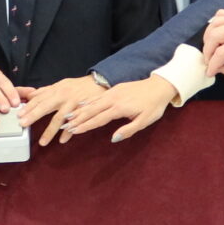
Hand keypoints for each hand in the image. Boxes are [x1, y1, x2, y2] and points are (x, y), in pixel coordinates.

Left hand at [19, 74, 107, 146]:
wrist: (100, 82)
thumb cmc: (79, 86)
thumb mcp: (61, 84)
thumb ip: (46, 91)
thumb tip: (31, 95)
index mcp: (56, 90)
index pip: (39, 98)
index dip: (29, 106)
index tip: (19, 114)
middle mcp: (63, 96)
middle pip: (46, 106)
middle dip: (33, 115)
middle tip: (23, 124)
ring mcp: (73, 104)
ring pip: (59, 118)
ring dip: (50, 131)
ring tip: (43, 142)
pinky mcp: (83, 110)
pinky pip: (74, 123)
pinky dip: (68, 132)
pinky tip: (62, 140)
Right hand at [59, 76, 176, 143]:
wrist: (160, 86)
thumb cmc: (154, 106)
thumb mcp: (145, 121)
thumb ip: (129, 130)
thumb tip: (113, 138)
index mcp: (120, 107)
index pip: (98, 119)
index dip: (85, 126)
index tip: (72, 131)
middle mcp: (113, 99)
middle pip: (91, 110)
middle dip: (77, 119)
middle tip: (64, 125)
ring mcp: (113, 92)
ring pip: (92, 102)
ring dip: (79, 110)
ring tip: (66, 117)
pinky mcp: (114, 89)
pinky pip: (97, 96)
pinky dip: (87, 101)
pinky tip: (79, 104)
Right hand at [202, 10, 223, 76]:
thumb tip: (216, 68)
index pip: (222, 53)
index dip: (212, 64)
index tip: (209, 72)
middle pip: (214, 36)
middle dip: (207, 51)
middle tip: (209, 61)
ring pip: (214, 24)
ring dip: (208, 38)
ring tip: (212, 49)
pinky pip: (220, 15)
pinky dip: (214, 24)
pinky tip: (217, 35)